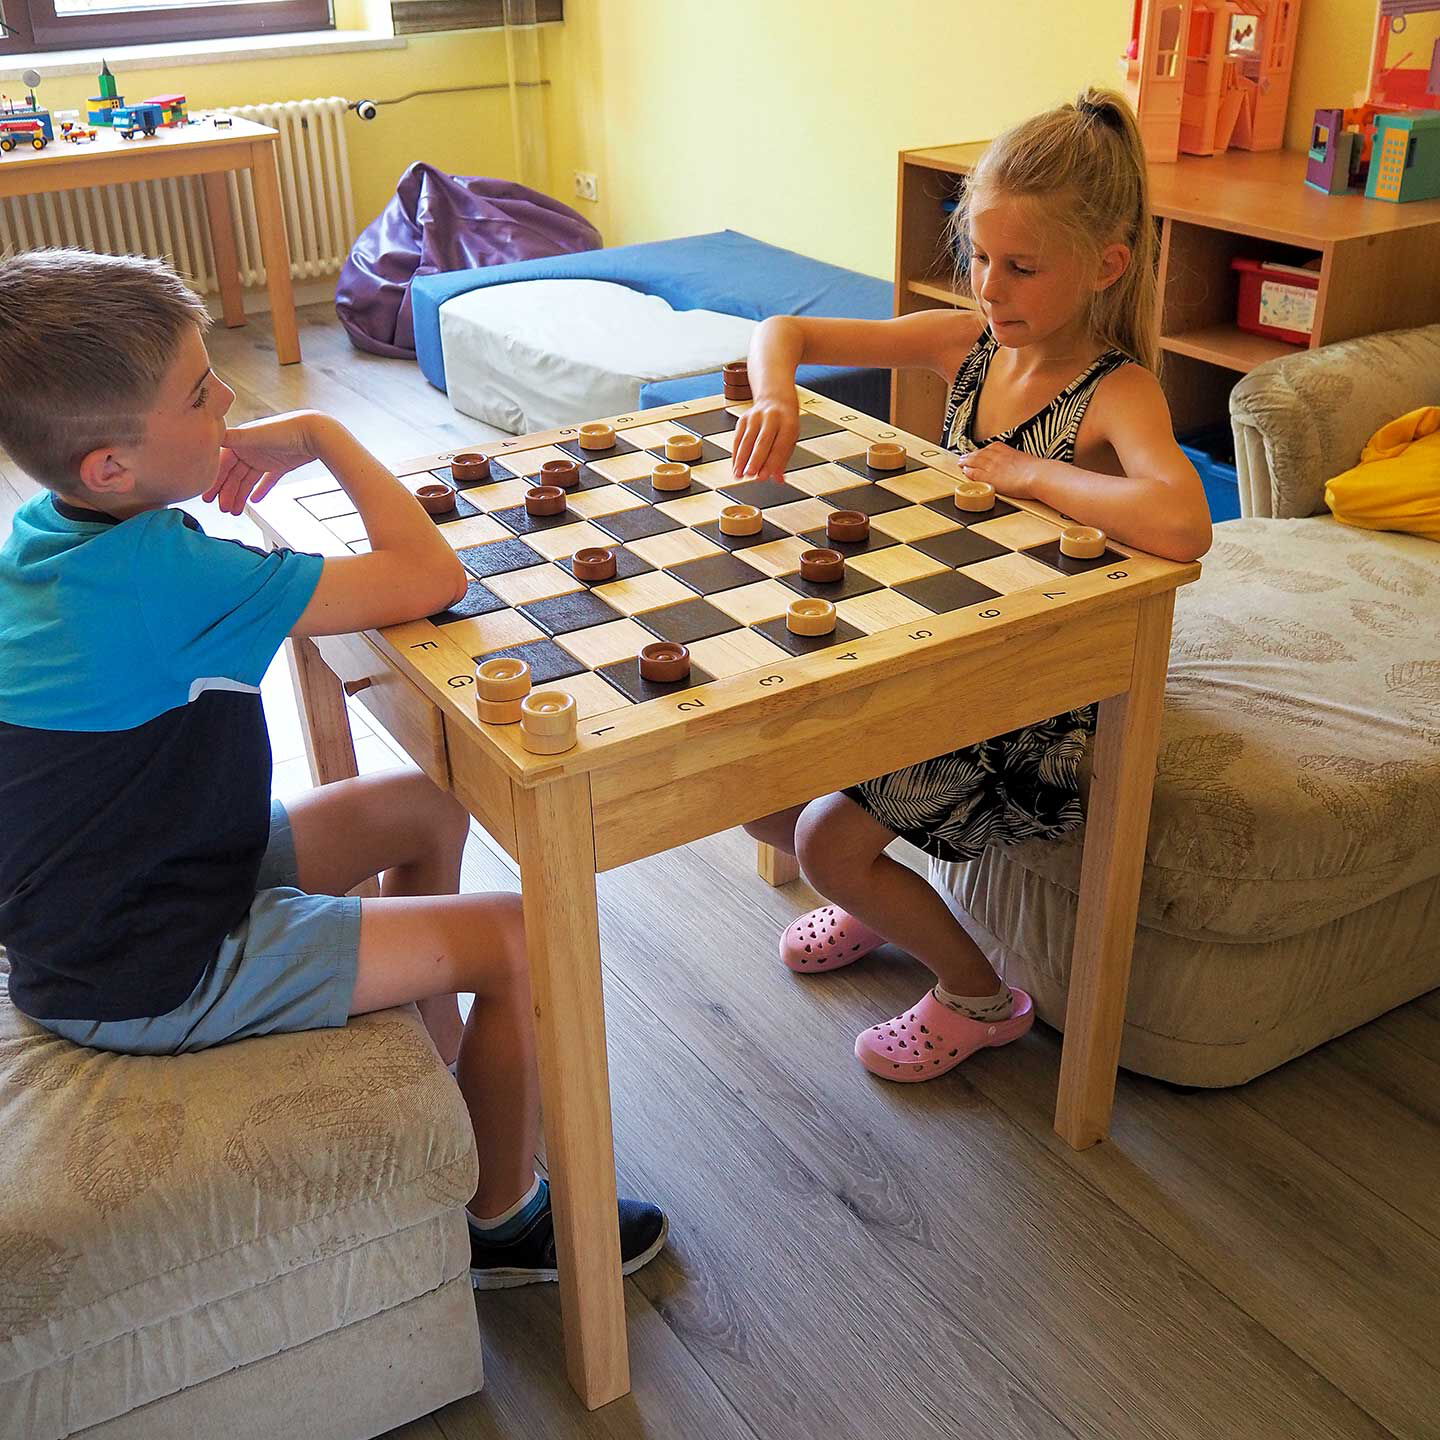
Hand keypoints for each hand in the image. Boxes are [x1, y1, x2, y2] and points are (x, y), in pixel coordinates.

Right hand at [205, 411, 335, 514]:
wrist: (316, 433)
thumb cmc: (286, 429)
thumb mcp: (256, 435)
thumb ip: (233, 438)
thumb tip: (210, 435)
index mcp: (241, 440)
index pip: (223, 463)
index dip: (215, 479)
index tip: (207, 495)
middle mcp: (251, 448)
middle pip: (234, 474)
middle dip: (226, 492)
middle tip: (221, 509)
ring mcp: (265, 457)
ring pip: (248, 480)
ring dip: (240, 495)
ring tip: (234, 511)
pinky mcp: (280, 465)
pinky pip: (267, 480)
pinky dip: (261, 490)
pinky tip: (254, 501)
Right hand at [731, 395, 799, 481]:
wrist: (776, 399)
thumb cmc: (785, 423)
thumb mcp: (790, 439)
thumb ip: (783, 460)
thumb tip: (778, 479)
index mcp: (788, 423)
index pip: (779, 446)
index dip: (771, 463)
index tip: (764, 476)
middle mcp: (772, 417)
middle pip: (762, 441)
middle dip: (755, 459)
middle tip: (750, 474)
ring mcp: (756, 416)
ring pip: (747, 440)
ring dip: (742, 459)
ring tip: (738, 474)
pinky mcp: (743, 419)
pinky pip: (738, 438)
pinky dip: (736, 454)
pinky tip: (735, 467)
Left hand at [954, 441, 1041, 498]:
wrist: (1037, 475)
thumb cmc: (1037, 470)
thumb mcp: (1027, 461)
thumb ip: (1020, 462)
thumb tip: (1022, 467)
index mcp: (1007, 449)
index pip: (990, 448)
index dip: (982, 451)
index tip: (978, 452)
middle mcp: (996, 455)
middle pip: (979, 454)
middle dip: (970, 455)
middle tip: (964, 457)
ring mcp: (991, 465)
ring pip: (974, 461)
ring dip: (966, 462)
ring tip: (960, 463)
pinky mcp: (988, 476)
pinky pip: (974, 473)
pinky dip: (968, 471)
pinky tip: (964, 472)